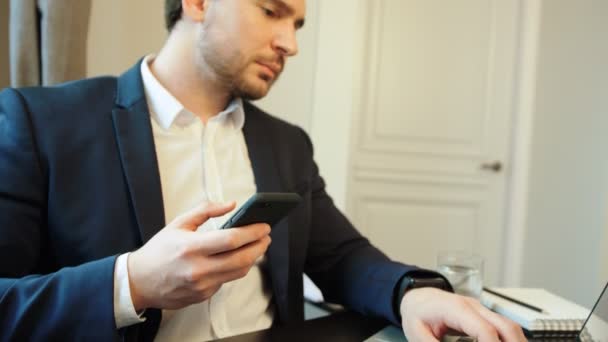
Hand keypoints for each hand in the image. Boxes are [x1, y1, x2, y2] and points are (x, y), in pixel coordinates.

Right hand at [127, 202, 271, 310]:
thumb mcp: (178, 223)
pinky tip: (235, 258)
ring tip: (256, 245)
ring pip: (239, 272)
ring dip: (252, 257)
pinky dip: (234, 268)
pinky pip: (227, 281)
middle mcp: (198, 269)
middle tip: (266, 236)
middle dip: (260, 246)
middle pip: (242, 259)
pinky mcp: (203, 296)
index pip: (232, 240)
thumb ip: (206, 211)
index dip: (253, 232)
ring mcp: (202, 285)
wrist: (139, 282)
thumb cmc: (159, 250)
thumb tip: (231, 204)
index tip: (264, 226)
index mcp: (191, 247)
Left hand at [400, 288, 526, 341]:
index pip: (484, 329)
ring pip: (509, 326)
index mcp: (455, 309)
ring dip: (515, 341)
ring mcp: (480, 310)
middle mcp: (473, 306)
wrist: (417, 297)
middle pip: (506, 326)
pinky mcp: (483, 315)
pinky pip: (503, 328)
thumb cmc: (417, 313)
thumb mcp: (417, 333)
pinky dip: (508, 340)